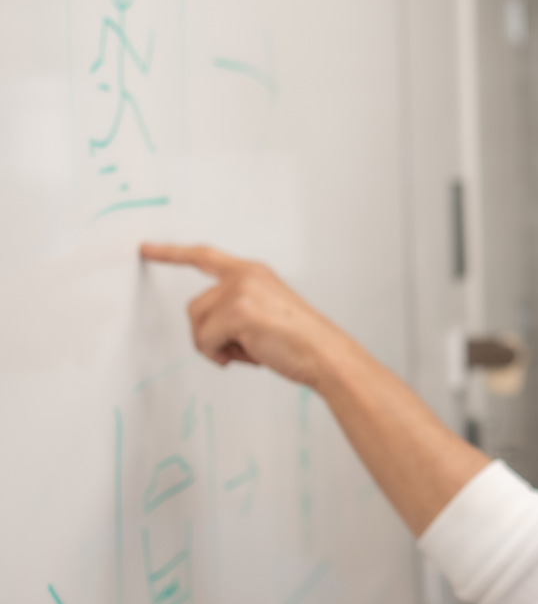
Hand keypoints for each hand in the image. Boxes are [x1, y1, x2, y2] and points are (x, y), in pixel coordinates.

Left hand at [140, 243, 351, 389]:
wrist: (324, 353)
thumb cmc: (300, 341)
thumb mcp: (265, 311)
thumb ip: (236, 306)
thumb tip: (208, 331)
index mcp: (252, 272)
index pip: (204, 256)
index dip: (172, 253)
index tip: (147, 248)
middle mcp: (244, 275)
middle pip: (195, 307)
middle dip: (210, 334)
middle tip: (242, 347)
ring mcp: (240, 291)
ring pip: (197, 325)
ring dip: (215, 346)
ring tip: (249, 350)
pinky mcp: (236, 311)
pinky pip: (206, 340)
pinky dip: (220, 355)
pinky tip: (248, 355)